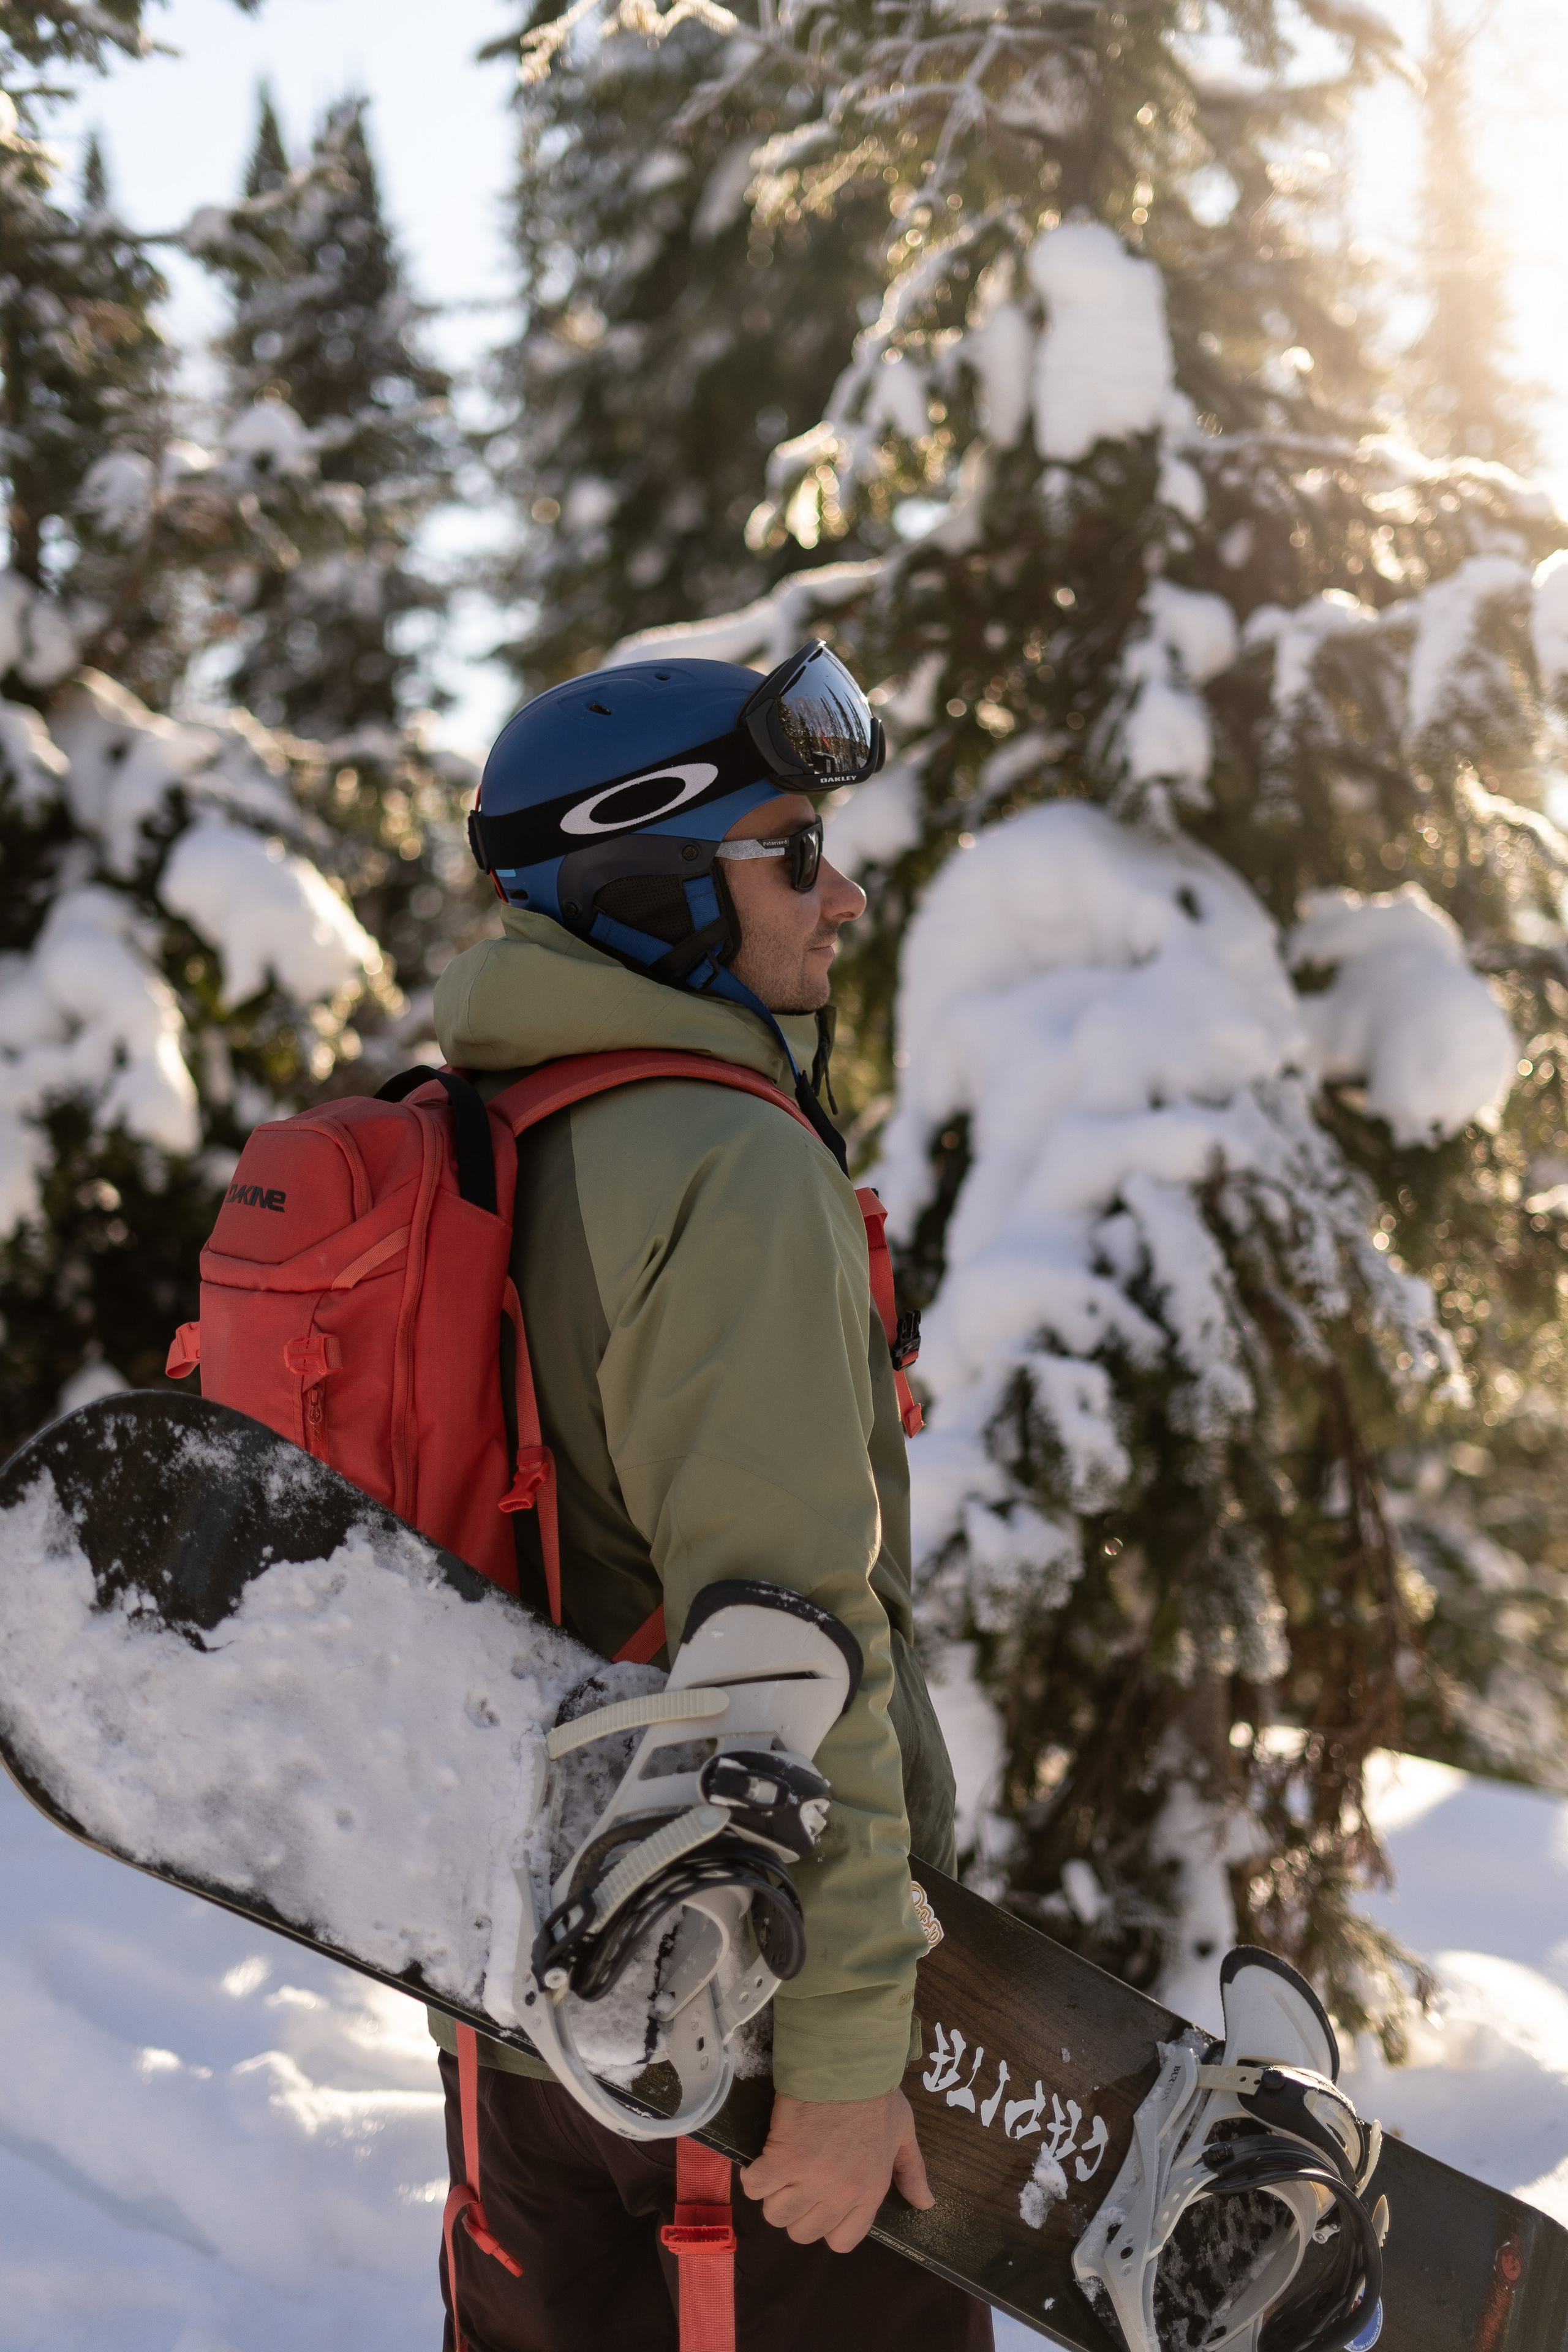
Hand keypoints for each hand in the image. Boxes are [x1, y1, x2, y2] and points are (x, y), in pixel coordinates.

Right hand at [738, 2087, 933, 2252]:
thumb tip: (926, 2204)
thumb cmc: (876, 2094)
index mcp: (870, 2191)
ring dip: (773, 2196)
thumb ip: (912, 2171)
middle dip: (796, 2211)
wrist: (849, 2063)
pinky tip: (762, 2160)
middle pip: (804, 2232)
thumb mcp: (903, 2132)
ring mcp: (811, 2179)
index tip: (820, 2202)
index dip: (827, 2225)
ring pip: (777, 2216)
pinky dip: (754, 2177)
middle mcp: (841, 2193)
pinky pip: (756, 2188)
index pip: (843, 2241)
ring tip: (777, 2171)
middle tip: (795, 2182)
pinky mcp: (783, 2158)